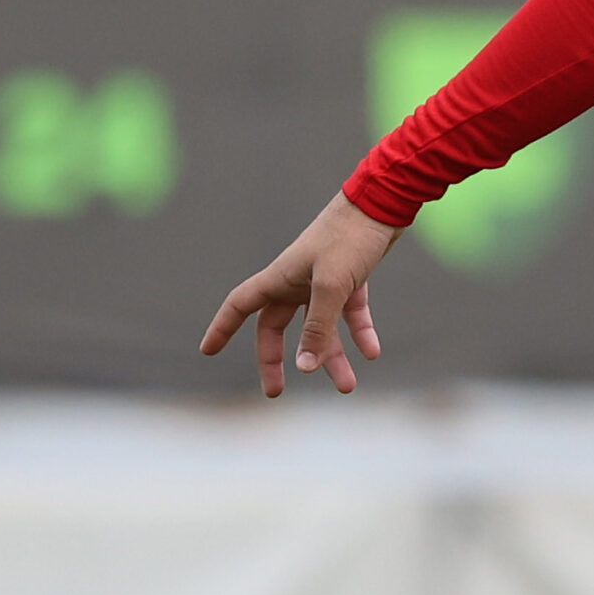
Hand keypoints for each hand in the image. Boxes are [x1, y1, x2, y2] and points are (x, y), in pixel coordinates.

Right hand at [199, 193, 401, 395]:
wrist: (385, 202)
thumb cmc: (350, 238)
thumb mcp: (331, 286)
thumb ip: (317, 328)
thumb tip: (305, 368)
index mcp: (281, 278)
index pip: (240, 305)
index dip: (222, 327)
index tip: (208, 351)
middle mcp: (297, 281)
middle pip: (278, 327)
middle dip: (278, 360)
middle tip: (277, 391)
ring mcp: (325, 280)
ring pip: (321, 327)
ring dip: (332, 356)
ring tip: (347, 386)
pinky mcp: (352, 278)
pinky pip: (351, 313)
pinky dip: (360, 333)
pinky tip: (372, 353)